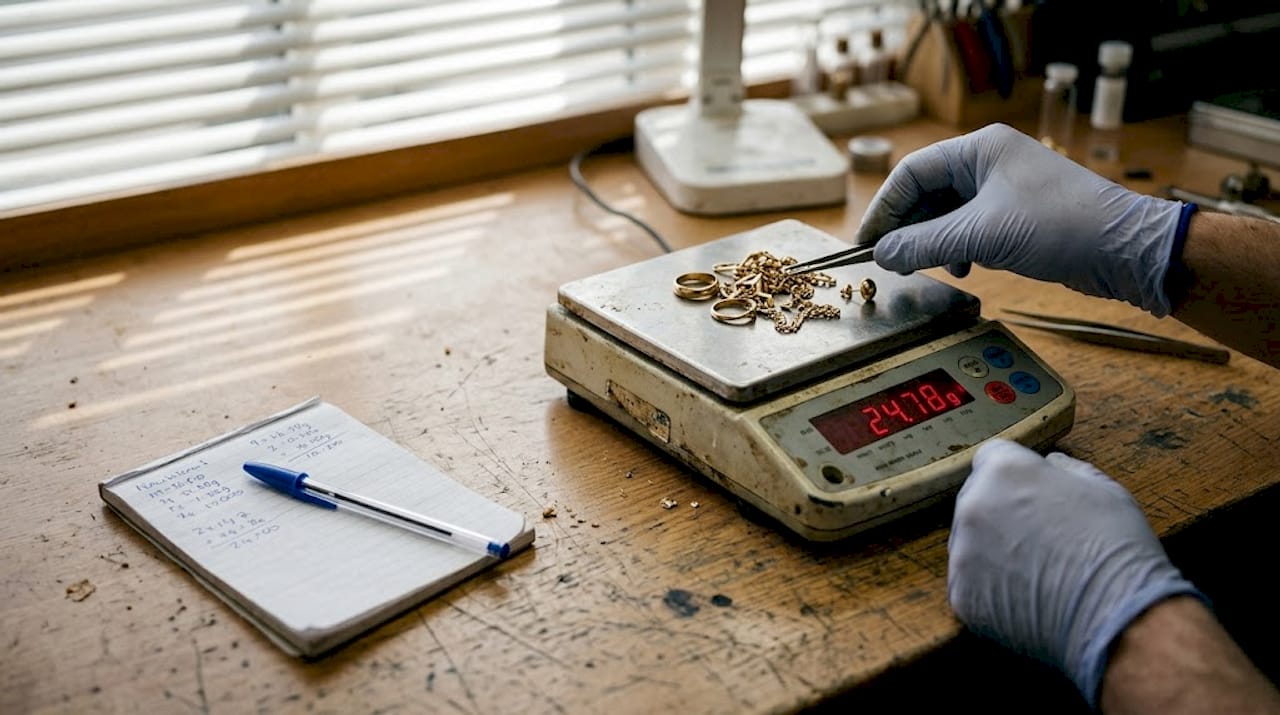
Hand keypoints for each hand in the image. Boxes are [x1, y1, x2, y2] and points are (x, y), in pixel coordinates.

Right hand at [859, 123, 1191, 316]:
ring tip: (931, 266)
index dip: (884, 208)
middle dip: (907, 228)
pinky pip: (969, 228)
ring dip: (932, 242)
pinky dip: (957, 248)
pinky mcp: (1016, 216)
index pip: (911, 173)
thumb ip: (925, 244)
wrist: (1125, 249)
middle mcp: (989, 162)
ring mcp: (1004, 189)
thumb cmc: (1062, 225)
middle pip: (926, 193)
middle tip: (890, 260)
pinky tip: (965, 267)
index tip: (866, 242)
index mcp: (979, 149)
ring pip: (946, 213)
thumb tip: (883, 254)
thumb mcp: (982, 235)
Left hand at [947, 440, 1205, 705]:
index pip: (992, 458)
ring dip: (992, 551)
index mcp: (1004, 471)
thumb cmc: (1116, 547)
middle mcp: (973, 505)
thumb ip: (1068, 469)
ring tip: (1037, 573)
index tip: (1034, 493)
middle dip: (1001, 511)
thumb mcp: (1104, 489)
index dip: (1015, 475)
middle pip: (976, 499)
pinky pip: (971, 584)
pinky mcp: (961, 594)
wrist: (1116, 615)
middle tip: (1039, 537)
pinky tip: (1027, 600)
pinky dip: (992, 591)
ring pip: (970, 543)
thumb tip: (1052, 462)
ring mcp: (962, 552)